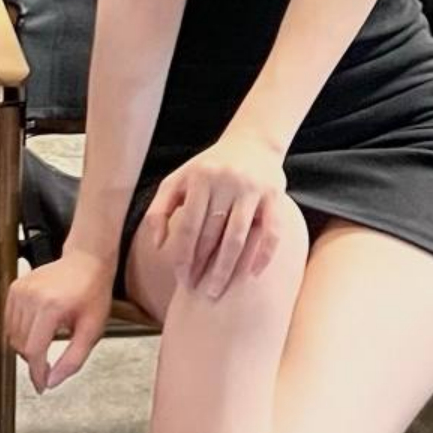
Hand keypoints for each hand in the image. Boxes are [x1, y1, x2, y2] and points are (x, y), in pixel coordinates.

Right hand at [6, 249, 113, 393]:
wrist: (86, 261)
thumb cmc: (92, 292)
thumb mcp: (91, 331)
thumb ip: (72, 360)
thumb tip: (52, 382)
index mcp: (51, 307)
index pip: (34, 350)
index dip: (36, 373)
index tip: (41, 385)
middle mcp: (31, 297)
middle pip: (20, 345)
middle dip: (33, 360)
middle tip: (50, 364)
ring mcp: (19, 290)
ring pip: (12, 335)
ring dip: (26, 347)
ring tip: (46, 343)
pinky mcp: (14, 288)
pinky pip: (8, 321)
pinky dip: (20, 332)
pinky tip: (37, 329)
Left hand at [143, 133, 287, 298]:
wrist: (253, 140)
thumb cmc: (208, 167)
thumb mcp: (178, 180)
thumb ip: (160, 209)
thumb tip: (157, 246)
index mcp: (199, 178)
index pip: (188, 226)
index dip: (183, 256)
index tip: (181, 280)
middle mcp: (225, 182)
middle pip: (211, 234)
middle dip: (203, 267)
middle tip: (198, 292)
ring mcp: (251, 189)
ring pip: (238, 237)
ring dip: (227, 268)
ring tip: (218, 291)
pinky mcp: (275, 195)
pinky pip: (271, 231)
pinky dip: (263, 254)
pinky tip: (253, 275)